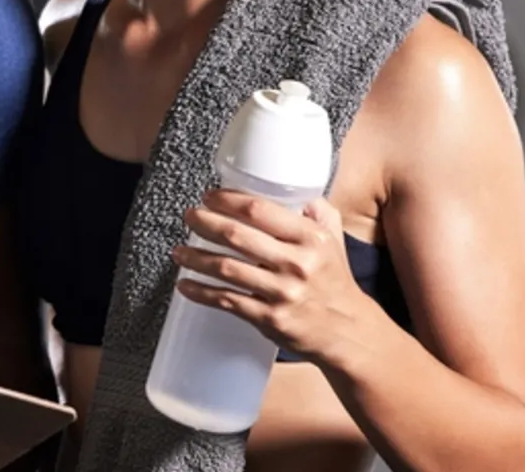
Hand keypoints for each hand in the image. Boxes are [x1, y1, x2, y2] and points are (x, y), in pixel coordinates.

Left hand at [171, 189, 379, 364]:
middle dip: (205, 223)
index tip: (209, 197)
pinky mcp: (270, 318)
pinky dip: (201, 292)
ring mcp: (282, 292)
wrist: (347, 331)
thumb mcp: (334, 241)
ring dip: (195, 258)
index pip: (260, 210)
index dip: (228, 201)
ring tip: (178, 251)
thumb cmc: (334, 281)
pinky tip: (184, 285)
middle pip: (237, 236)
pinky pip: (227, 301)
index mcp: (311, 238)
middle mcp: (296, 263)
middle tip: (189, 216)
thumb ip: (319, 213)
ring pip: (226, 269)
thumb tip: (299, 193)